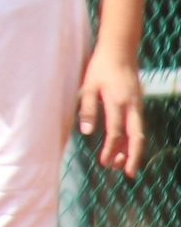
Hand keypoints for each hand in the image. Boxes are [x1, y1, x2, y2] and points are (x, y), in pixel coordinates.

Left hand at [79, 50, 146, 177]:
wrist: (120, 52)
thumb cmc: (100, 69)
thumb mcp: (87, 86)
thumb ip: (87, 109)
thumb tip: (86, 132)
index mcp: (117, 103)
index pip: (116, 132)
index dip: (111, 149)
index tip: (104, 162)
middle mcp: (132, 107)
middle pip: (136, 137)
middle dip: (133, 156)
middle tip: (128, 174)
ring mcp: (137, 106)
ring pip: (139, 132)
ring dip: (131, 150)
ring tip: (121, 166)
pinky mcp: (138, 105)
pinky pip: (137, 126)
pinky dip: (132, 139)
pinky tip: (125, 148)